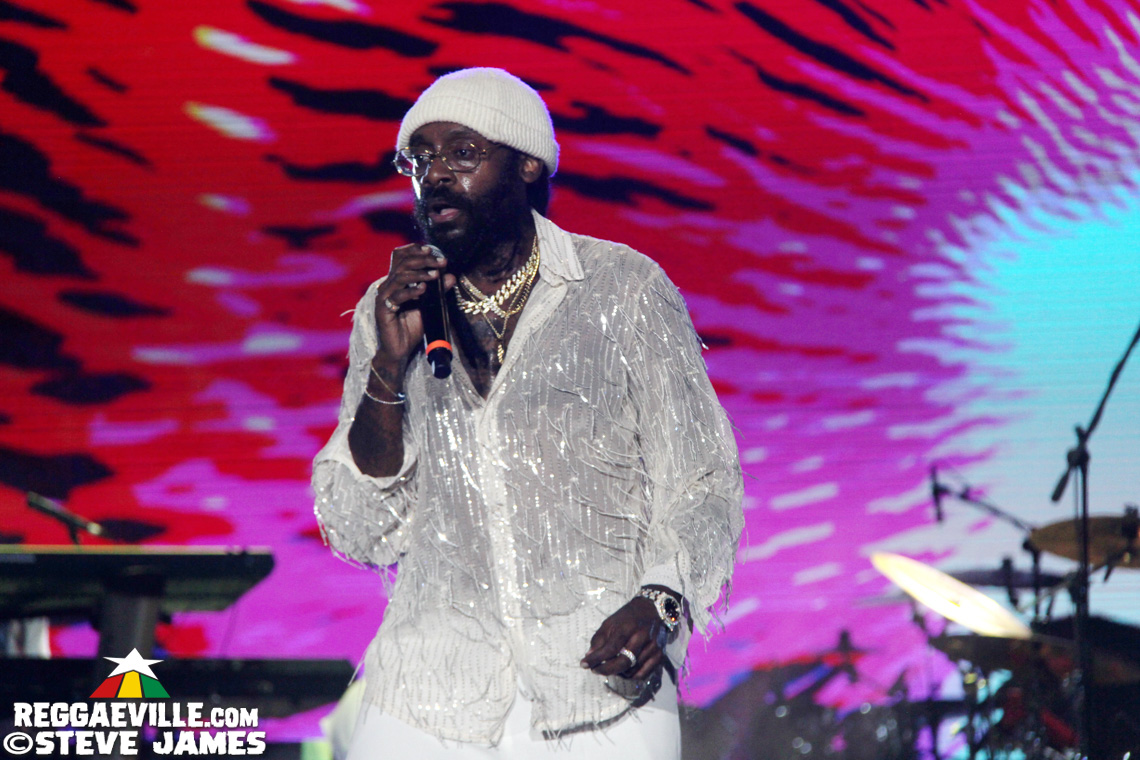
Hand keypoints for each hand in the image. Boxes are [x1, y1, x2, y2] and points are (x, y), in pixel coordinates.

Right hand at [373, 244, 456, 368]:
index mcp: (396, 282)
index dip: (414, 250)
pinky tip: (423, 290)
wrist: (399, 350)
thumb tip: (451, 276)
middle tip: (440, 262)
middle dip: (423, 260)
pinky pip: (397, 296)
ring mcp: (384, 297)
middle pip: (402, 264)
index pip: (400, 258)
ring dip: (419, 274)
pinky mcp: (383, 310)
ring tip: (435, 275)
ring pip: (400, 277)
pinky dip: (411, 291)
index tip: (432, 249)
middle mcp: (388, 286)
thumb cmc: (411, 328)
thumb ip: (438, 291)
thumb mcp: (429, 307)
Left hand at [580, 597, 666, 680]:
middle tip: (595, 670)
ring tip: (609, 666)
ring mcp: (653, 648)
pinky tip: (623, 670)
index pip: (610, 648)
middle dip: (606, 669)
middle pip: (623, 662)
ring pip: (632, 671)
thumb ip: (599, 639)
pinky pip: (642, 674)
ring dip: (617, 673)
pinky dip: (630, 676)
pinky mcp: (660, 656)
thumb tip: (589, 656)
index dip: (596, 659)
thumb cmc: (628, 617)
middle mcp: (642, 637)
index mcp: (628, 627)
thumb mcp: (610, 622)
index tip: (583, 664)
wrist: (653, 610)